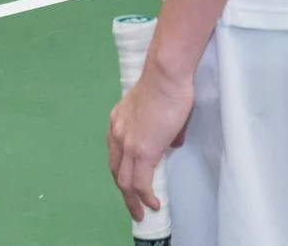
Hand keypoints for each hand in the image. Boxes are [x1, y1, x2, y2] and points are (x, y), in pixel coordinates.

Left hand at [107, 60, 193, 222]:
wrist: (165, 75)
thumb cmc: (167, 85)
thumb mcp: (158, 108)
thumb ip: (162, 128)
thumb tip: (171, 142)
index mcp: (118, 120)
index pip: (115, 152)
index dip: (121, 170)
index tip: (129, 182)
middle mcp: (117, 133)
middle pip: (116, 170)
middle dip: (123, 191)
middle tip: (132, 204)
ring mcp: (128, 143)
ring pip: (124, 182)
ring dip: (131, 201)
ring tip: (140, 213)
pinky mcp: (142, 151)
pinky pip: (140, 183)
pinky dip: (144, 198)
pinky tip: (153, 205)